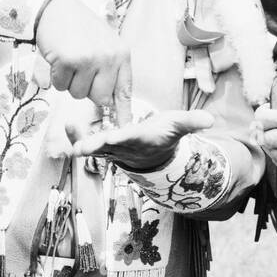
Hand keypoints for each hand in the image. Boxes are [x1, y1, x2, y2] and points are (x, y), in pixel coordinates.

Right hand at [34, 0, 132, 117]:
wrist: (56, 7)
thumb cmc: (80, 28)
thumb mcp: (104, 45)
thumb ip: (110, 71)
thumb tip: (109, 105)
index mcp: (121, 54)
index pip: (125, 91)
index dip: (123, 113)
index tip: (124, 129)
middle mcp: (108, 58)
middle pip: (100, 98)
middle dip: (87, 90)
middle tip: (80, 70)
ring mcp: (89, 59)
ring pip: (77, 94)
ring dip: (70, 82)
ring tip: (70, 60)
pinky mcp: (68, 61)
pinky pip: (60, 86)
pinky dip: (55, 76)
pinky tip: (58, 58)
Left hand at [71, 109, 213, 171]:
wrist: (152, 156)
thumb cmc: (164, 134)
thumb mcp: (179, 125)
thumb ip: (192, 122)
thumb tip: (211, 120)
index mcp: (140, 138)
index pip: (130, 138)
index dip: (121, 139)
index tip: (111, 137)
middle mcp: (123, 146)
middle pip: (106, 147)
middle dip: (94, 146)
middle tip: (80, 147)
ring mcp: (109, 148)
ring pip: (91, 145)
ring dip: (78, 138)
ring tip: (66, 126)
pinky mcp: (100, 145)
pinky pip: (85, 140)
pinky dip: (74, 135)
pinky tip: (65, 124)